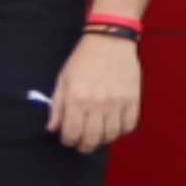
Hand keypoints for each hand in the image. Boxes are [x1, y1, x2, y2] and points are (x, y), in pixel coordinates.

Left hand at [44, 32, 144, 152]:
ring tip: (99, 132)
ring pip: (111, 135)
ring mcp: (117, 102)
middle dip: (84, 146)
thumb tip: (52, 128)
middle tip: (83, 143)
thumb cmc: (84, 59)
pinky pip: (129, 126)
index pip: (72, 133)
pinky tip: (115, 123)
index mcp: (76, 98)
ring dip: (103, 138)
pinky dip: (122, 129)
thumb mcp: (63, 79)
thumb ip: (56, 106)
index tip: (69, 139)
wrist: (110, 39)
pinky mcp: (133, 99)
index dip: (69, 141)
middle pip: (92, 139)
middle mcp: (97, 103)